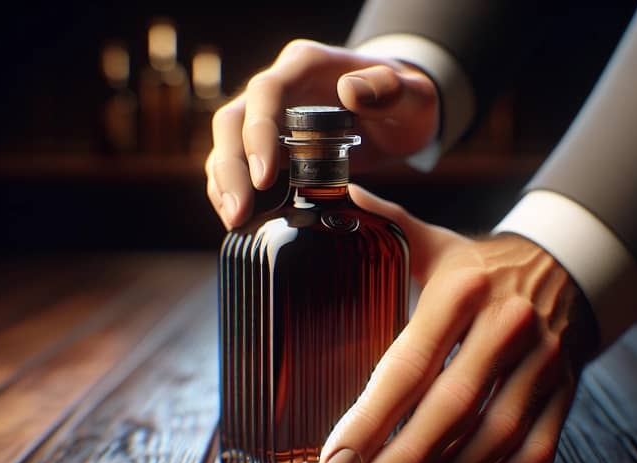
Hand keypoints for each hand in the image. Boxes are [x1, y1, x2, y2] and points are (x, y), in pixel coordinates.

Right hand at [205, 39, 438, 228]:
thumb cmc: (405, 100)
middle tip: (239, 212)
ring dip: (223, 183)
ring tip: (235, 222)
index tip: (265, 176)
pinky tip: (241, 220)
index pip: (266, 91)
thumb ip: (388, 90)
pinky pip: (238, 164)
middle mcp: (280, 87)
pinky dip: (232, 190)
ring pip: (227, 144)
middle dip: (230, 167)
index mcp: (306, 65)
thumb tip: (349, 91)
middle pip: (233, 120)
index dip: (258, 132)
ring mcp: (270, 115)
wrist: (400, 112)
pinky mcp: (269, 143)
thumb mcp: (413, 94)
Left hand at [319, 185, 598, 462]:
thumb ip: (377, 228)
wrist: (565, 267)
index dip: (370, 419)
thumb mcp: (430, 241)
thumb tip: (314, 197)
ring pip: (495, 439)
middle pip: (453, 408)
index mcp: (463, 287)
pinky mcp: (566, 393)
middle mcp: (508, 326)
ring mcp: (545, 363)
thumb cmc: (477, 265)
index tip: (335, 460)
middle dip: (404, 462)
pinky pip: (533, 453)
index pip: (409, 362)